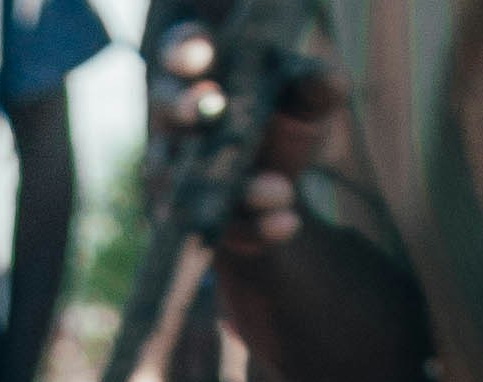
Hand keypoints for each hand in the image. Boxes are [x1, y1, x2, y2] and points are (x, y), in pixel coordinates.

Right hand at [148, 24, 349, 257]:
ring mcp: (173, 175)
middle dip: (184, 107)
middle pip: (164, 109)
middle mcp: (175, 122)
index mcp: (201, 75)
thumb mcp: (311, 101)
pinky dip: (252, 229)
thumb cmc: (287, 124)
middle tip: (211, 106)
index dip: (183, 52)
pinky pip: (211, 228)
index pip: (179, 50)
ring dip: (233, 185)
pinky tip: (288, 223)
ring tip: (280, 190)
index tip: (203, 56)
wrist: (284, 190)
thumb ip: (317, 86)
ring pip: (183, 179)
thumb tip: (319, 80)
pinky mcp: (189, 222)